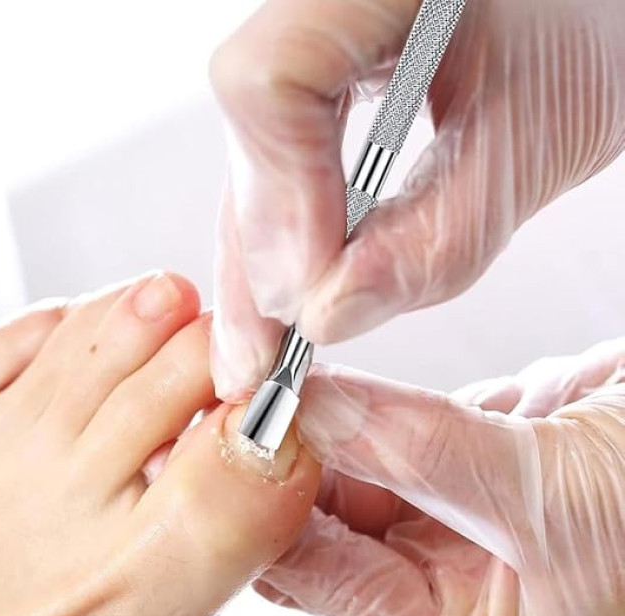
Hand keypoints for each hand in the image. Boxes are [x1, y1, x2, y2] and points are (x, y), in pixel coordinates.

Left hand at [0, 273, 318, 615]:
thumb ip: (227, 529)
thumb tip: (278, 438)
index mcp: (137, 551)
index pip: (249, 430)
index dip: (281, 393)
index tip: (285, 397)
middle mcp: (70, 474)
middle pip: (184, 359)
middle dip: (230, 342)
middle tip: (247, 346)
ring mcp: (3, 428)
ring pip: (111, 327)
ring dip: (162, 312)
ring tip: (183, 313)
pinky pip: (26, 331)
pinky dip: (75, 316)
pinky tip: (94, 331)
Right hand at [209, 0, 624, 398]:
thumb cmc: (601, 18)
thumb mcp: (544, 136)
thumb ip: (438, 238)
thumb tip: (329, 314)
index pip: (274, 81)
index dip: (281, 200)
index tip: (311, 293)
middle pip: (250, 130)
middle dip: (259, 259)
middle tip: (268, 357)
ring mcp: (316, 22)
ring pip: (252, 147)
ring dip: (264, 255)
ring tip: (273, 341)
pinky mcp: (320, 60)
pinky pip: (276, 148)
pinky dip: (286, 226)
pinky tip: (292, 284)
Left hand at [257, 339, 624, 615]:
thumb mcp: (550, 490)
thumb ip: (422, 449)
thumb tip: (312, 412)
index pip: (328, 584)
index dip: (270, 520)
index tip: (233, 450)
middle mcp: (443, 577)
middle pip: (321, 527)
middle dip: (278, 469)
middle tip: (234, 405)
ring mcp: (445, 510)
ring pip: (343, 471)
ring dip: (308, 428)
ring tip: (263, 382)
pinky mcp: (455, 451)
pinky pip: (380, 427)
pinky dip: (350, 399)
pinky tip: (315, 374)